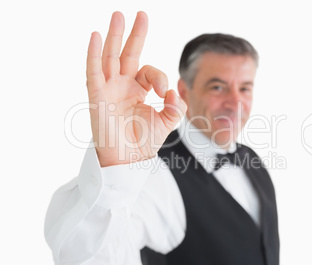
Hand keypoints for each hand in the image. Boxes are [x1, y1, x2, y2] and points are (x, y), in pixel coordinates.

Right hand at [86, 11, 186, 166]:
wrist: (127, 161)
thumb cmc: (143, 143)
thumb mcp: (167, 122)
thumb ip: (176, 107)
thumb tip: (174, 92)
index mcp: (137, 90)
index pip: (149, 72)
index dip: (159, 77)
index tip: (164, 93)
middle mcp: (122, 86)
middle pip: (128, 54)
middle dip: (135, 35)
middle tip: (141, 14)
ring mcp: (108, 89)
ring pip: (110, 57)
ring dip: (114, 36)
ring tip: (119, 15)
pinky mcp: (97, 97)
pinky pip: (93, 72)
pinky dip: (94, 54)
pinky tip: (97, 36)